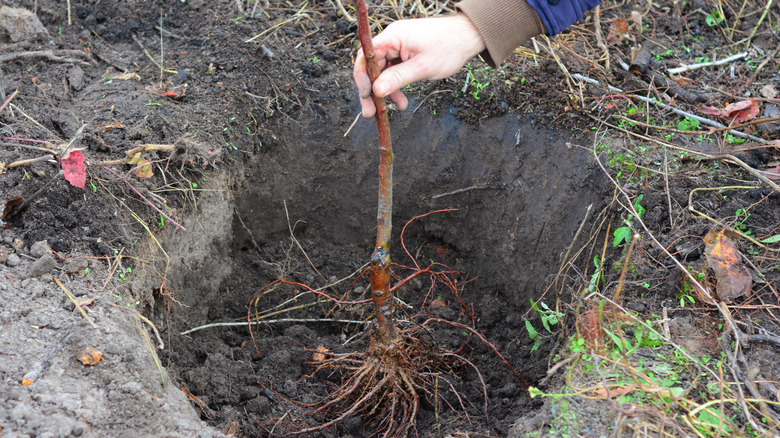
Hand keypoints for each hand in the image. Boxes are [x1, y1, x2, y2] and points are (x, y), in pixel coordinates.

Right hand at [353, 13, 485, 117]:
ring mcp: (397, 46)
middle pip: (371, 66)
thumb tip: (377, 91)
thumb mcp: (423, 67)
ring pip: (382, 71)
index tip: (366, 96)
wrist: (467, 36)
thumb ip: (398, 78)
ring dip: (385, 91)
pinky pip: (393, 71)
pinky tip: (401, 100)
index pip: (366, 56)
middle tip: (371, 112)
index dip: (362, 78)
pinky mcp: (404, 52)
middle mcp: (391, 39)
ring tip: (392, 109)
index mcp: (393, 36)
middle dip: (371, 90)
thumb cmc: (449, 46)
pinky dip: (395, 85)